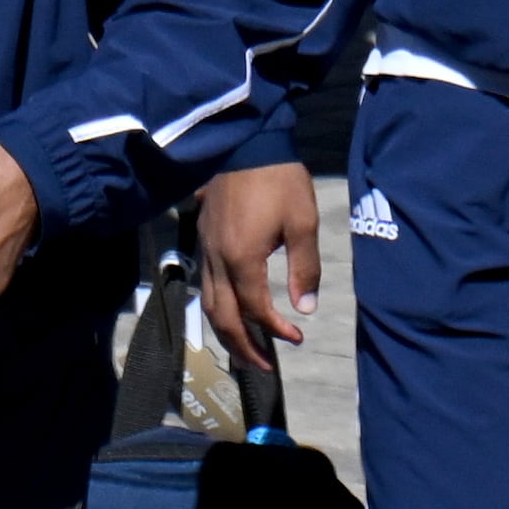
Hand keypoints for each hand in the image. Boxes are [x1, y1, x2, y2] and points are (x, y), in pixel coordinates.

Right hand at [201, 161, 319, 373]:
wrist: (248, 143)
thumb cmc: (280, 181)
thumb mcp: (303, 222)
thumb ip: (305, 268)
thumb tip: (305, 308)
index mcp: (242, 259)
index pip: (255, 309)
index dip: (275, 330)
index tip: (296, 338)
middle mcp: (216, 260)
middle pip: (222, 318)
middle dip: (243, 346)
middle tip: (264, 365)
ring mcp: (205, 250)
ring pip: (208, 304)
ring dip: (226, 331)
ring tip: (246, 349)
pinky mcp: (203, 239)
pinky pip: (205, 284)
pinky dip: (217, 307)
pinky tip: (231, 311)